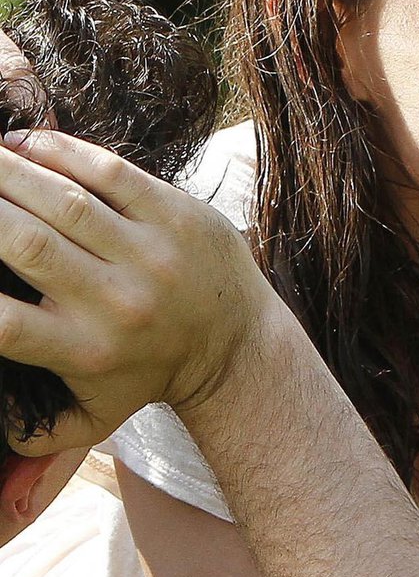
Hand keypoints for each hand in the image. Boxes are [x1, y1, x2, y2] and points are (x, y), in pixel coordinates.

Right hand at [0, 127, 279, 450]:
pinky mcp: (176, 214)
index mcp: (84, 348)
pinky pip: (108, 172)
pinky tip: (23, 144)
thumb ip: (36, 432)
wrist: (236, 347)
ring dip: (8, 169)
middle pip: (24, 242)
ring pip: (62, 199)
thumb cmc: (147, 375)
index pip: (3, 322)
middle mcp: (116, 300)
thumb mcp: (95, 417)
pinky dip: (59, 151)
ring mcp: (150, 253)